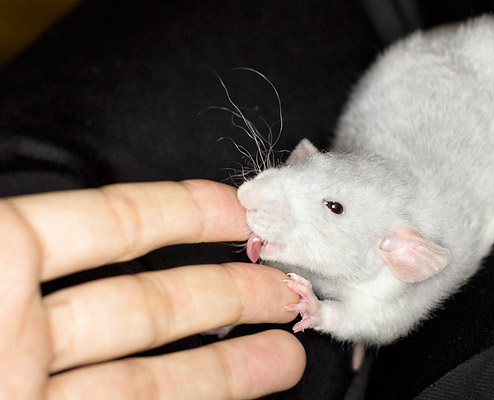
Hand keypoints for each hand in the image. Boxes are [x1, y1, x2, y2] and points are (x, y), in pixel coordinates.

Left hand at [0, 180, 304, 399]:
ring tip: (286, 349)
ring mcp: (37, 389)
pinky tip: (246, 387)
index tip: (239, 208)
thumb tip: (44, 198)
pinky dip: (205, 395)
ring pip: (149, 372)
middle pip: (144, 302)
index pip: (105, 223)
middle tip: (282, 287)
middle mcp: (18, 334)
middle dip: (226, 290)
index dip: (178, 210)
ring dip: (227, 362)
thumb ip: (18, 238)